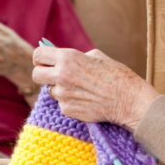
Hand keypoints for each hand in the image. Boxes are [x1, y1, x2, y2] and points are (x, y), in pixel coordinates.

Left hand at [32, 47, 159, 130]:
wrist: (129, 100)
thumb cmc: (116, 75)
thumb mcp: (96, 56)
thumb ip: (75, 56)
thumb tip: (61, 59)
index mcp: (67, 58)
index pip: (38, 54)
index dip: (41, 58)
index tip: (45, 61)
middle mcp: (61, 75)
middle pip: (36, 74)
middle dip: (43, 74)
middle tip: (54, 75)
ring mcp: (63, 94)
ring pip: (51, 90)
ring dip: (60, 89)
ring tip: (80, 88)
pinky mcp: (68, 110)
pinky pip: (62, 104)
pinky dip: (70, 102)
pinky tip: (85, 99)